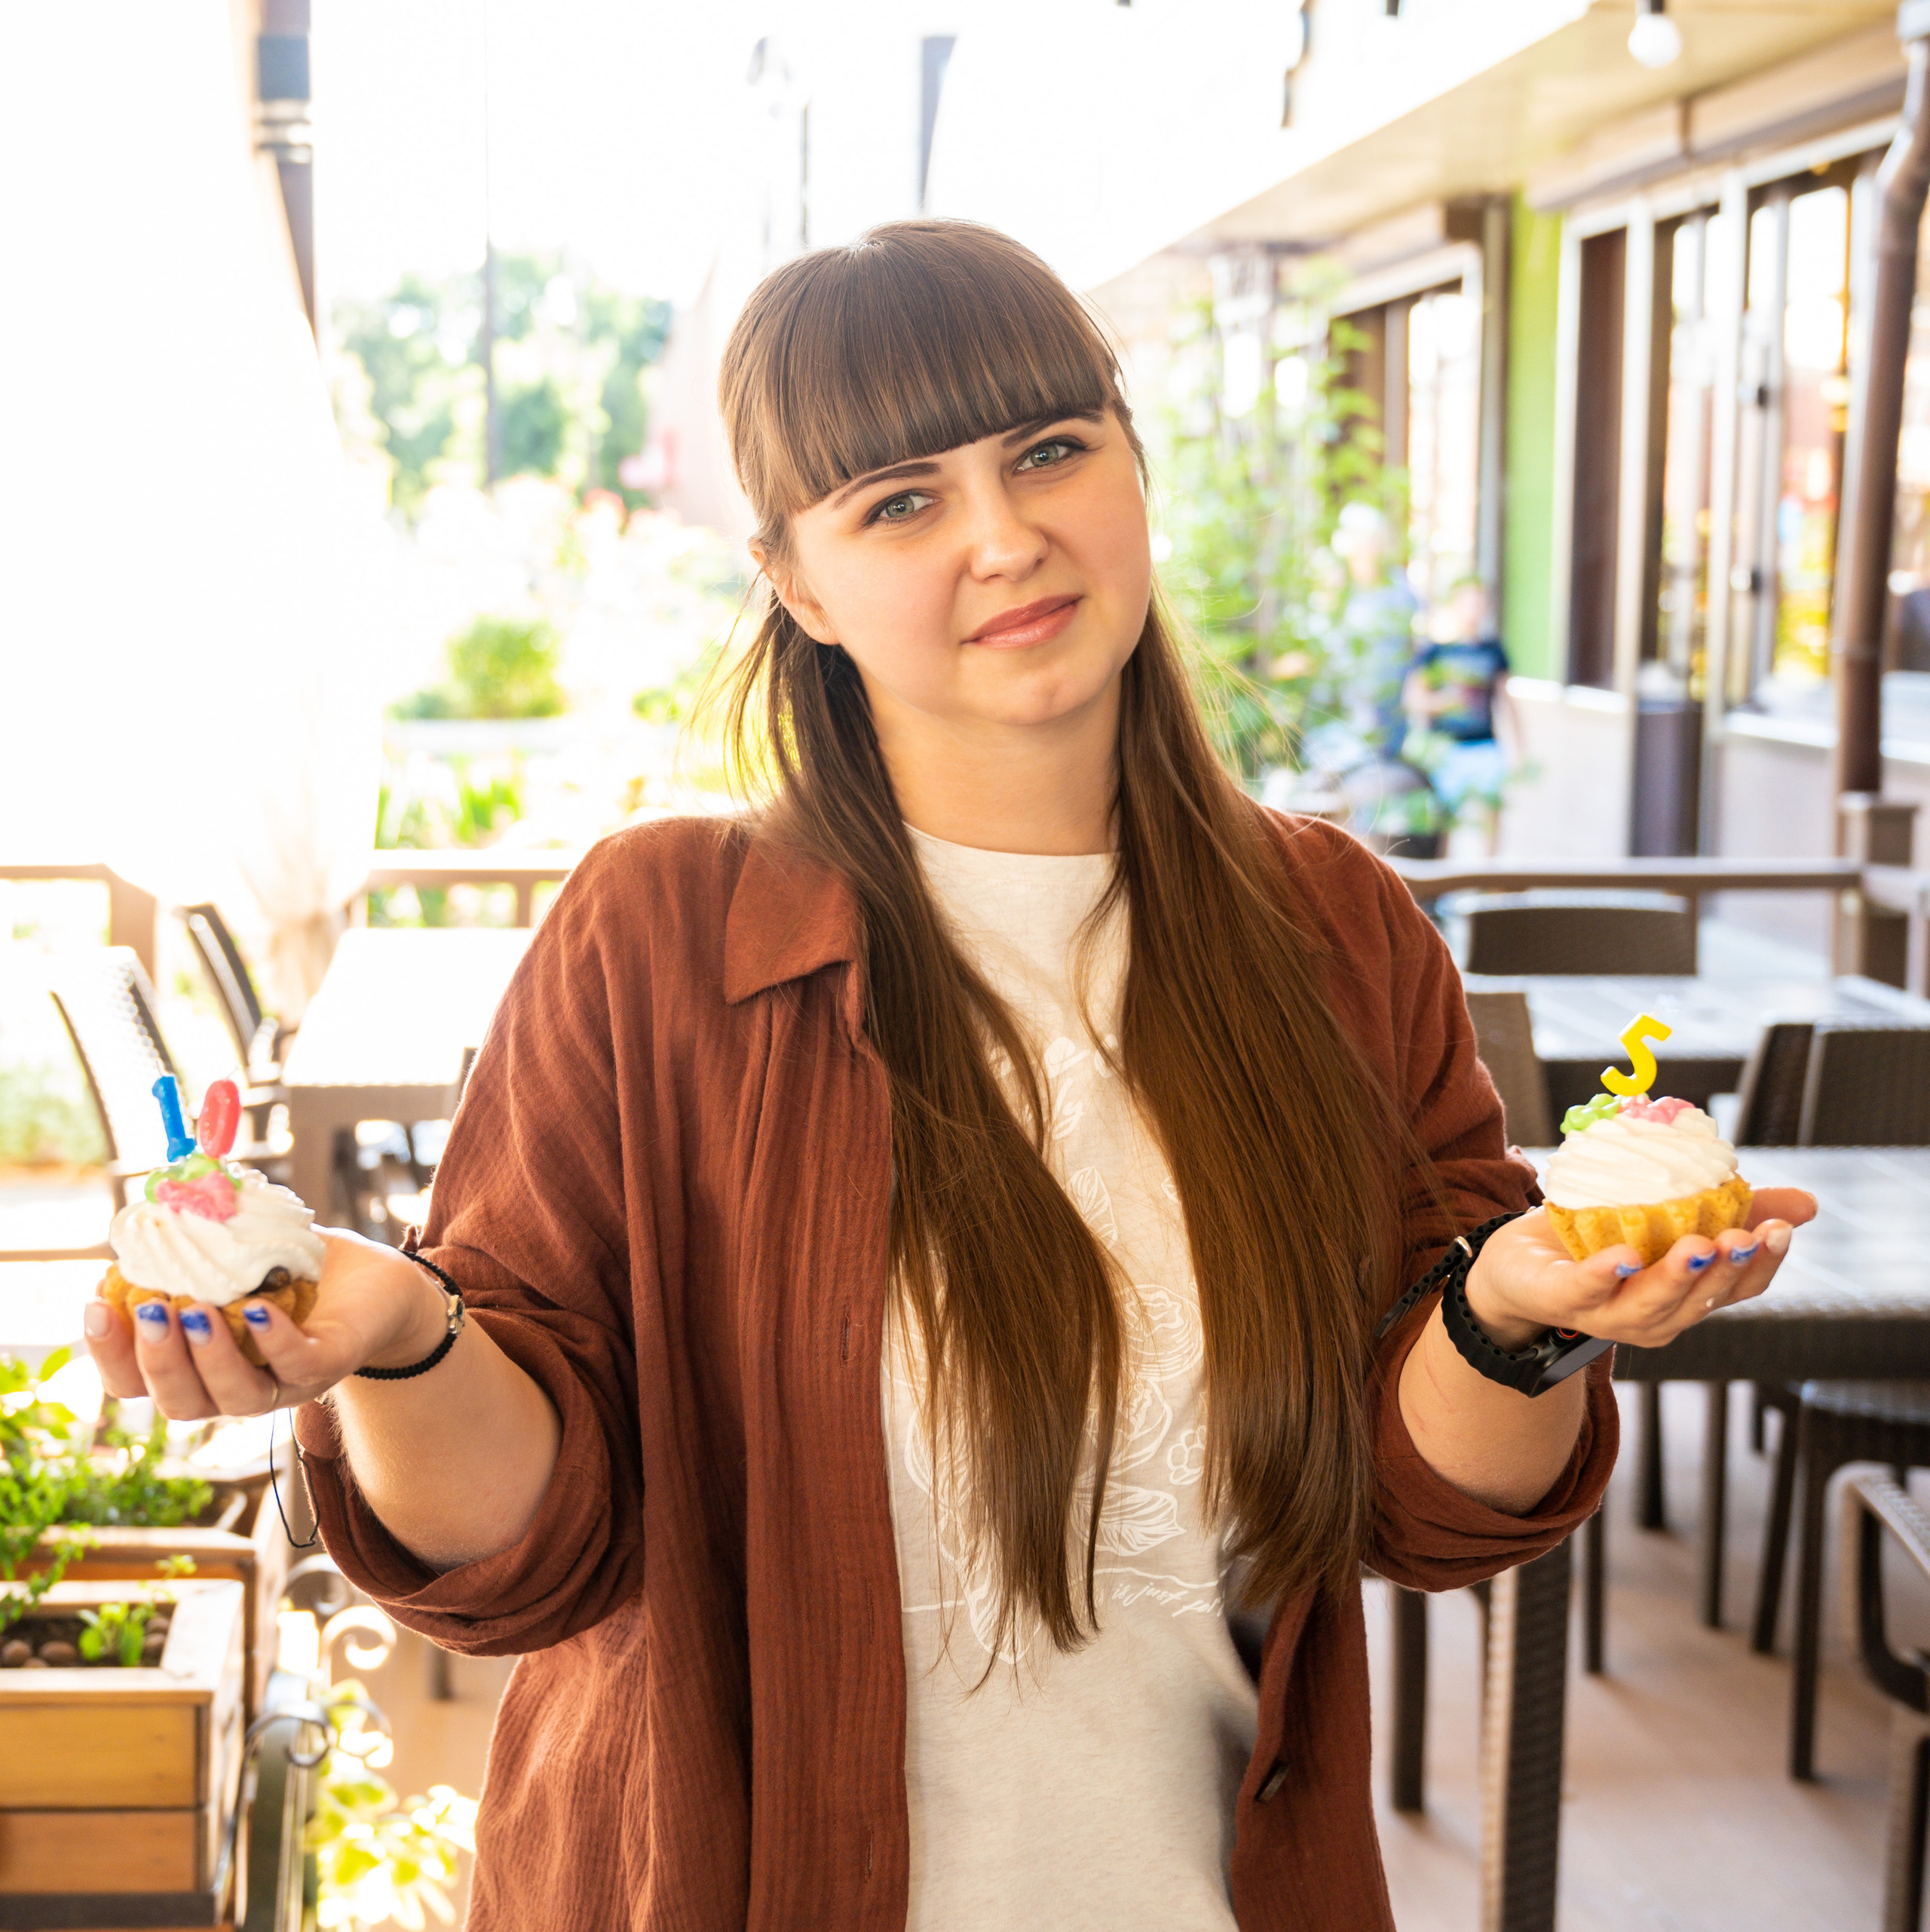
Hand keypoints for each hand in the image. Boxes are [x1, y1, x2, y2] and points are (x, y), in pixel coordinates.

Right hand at [84, 1230, 450, 1420]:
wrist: (376, 1282)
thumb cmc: (294, 1268)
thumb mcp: (238, 1250)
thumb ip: (195, 1239)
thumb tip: (153, 1208)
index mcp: (197, 1364)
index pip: (136, 1380)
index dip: (110, 1353)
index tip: (94, 1306)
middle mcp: (235, 1386)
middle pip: (180, 1400)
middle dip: (158, 1359)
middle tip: (148, 1309)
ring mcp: (284, 1382)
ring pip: (235, 1397)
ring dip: (210, 1357)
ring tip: (197, 1310)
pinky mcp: (329, 1366)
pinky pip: (298, 1366)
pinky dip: (274, 1341)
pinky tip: (259, 1308)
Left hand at [1462, 1188, 1818, 1353]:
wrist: (1516, 1264)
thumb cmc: (1599, 1239)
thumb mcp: (1667, 1216)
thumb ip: (1733, 1209)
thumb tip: (1808, 1204)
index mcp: (1685, 1296)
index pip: (1737, 1289)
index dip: (1762, 1263)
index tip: (1781, 1228)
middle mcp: (1653, 1316)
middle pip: (1698, 1301)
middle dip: (1724, 1271)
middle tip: (1742, 1236)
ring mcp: (1605, 1314)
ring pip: (1649, 1305)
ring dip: (1675, 1277)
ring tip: (1697, 1245)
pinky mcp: (1558, 1298)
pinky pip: (1585, 1291)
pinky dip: (1606, 1275)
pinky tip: (1623, 1255)